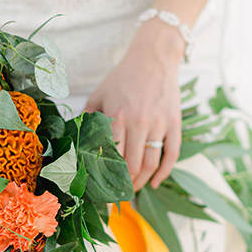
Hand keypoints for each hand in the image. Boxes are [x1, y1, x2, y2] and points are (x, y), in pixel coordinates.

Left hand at [85, 22, 183, 190]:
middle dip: (124, 185)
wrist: (154, 57)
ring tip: (134, 190)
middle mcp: (139, 122)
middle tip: (117, 194)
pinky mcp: (174, 124)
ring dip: (142, 182)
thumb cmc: (123, 77)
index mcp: (117, 116)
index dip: (106, 176)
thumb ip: (88, 118)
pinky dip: (164, 173)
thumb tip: (76, 142)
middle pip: (131, 166)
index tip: (100, 187)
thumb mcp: (99, 94)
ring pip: (151, 164)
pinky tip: (155, 182)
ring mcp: (159, 124)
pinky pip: (171, 154)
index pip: (110, 156)